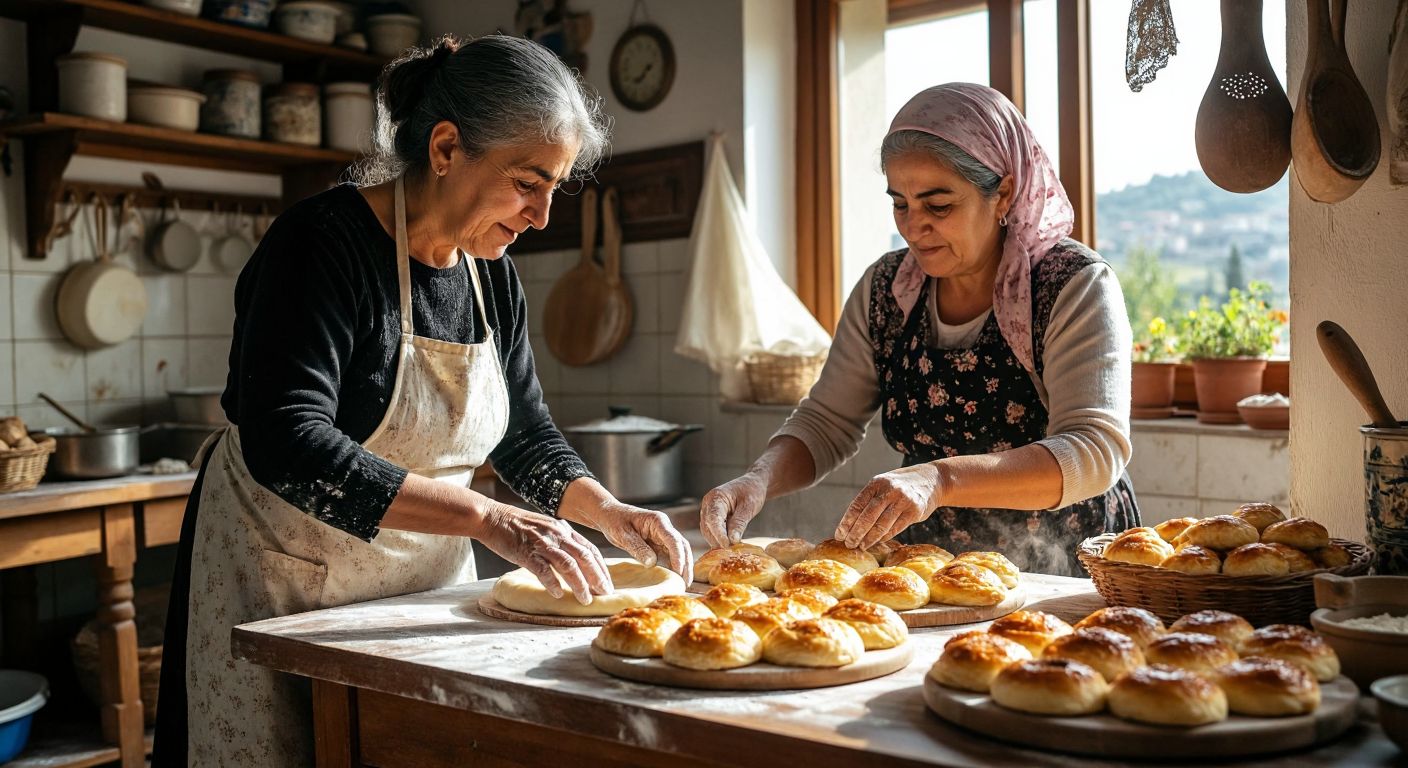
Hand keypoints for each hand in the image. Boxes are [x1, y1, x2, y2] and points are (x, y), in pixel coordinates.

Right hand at [472, 503, 611, 604]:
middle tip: (604, 594)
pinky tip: (558, 594)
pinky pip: (543, 569)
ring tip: (585, 599)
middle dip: (597, 577)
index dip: (601, 567)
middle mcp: (557, 534)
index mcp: (563, 529)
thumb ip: (560, 539)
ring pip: (569, 564)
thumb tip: (574, 556)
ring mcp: (542, 543)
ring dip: (580, 584)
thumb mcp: (545, 528)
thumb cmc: (517, 525)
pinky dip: (552, 583)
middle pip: (585, 557)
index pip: (590, 549)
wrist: (492, 517)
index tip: (607, 582)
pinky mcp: (526, 552)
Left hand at [580, 501, 692, 582]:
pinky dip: (673, 567)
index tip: (679, 573)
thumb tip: (652, 563)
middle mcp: (664, 528)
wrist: (609, 516)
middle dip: (686, 565)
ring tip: (682, 585)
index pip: (674, 540)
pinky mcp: (658, 544)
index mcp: (658, 521)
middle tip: (685, 584)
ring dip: (682, 567)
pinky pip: (669, 556)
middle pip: (682, 546)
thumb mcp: (623, 534)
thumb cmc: (615, 521)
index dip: (678, 557)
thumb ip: (637, 547)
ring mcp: (662, 536)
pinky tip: (673, 579)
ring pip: (679, 552)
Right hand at [700, 473, 767, 548]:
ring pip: (708, 531)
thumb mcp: (749, 507)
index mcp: (715, 497)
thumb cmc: (752, 491)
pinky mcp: (712, 518)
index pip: (713, 519)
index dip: (719, 534)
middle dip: (718, 540)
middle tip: (731, 553)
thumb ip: (739, 523)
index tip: (727, 546)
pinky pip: (712, 531)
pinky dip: (719, 539)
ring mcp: (708, 511)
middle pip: (708, 527)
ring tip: (731, 551)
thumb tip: (732, 541)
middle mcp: (708, 504)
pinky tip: (730, 546)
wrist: (753, 484)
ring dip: (718, 541)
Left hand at [834, 463, 944, 550]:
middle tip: (849, 544)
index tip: (839, 535)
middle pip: (868, 516)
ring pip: (882, 525)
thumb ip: (869, 500)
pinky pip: (895, 528)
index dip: (846, 522)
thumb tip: (849, 524)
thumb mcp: (883, 485)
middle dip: (856, 533)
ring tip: (861, 546)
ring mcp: (903, 500)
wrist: (932, 480)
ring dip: (869, 538)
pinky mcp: (914, 511)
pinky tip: (876, 542)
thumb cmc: (900, 486)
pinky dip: (884, 537)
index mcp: (877, 483)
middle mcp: (889, 490)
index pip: (857, 505)